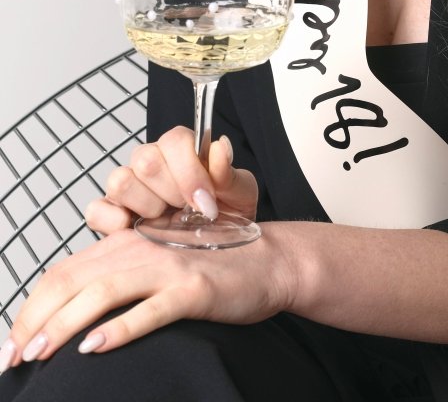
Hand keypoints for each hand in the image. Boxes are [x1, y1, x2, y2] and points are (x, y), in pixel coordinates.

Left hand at [0, 225, 289, 368]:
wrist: (269, 260)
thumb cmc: (212, 266)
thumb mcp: (157, 265)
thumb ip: (119, 279)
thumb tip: (72, 319)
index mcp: (127, 244)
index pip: (62, 272)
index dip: (30, 307)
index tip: (13, 342)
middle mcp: (141, 249)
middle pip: (72, 281)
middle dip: (35, 320)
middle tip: (14, 358)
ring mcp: (167, 268)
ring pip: (101, 292)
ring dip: (62, 325)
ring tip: (39, 354)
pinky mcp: (193, 289)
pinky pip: (149, 309)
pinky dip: (118, 329)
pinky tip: (94, 347)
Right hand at [85, 126, 257, 233]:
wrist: (216, 247)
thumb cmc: (226, 214)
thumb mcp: (239, 194)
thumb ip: (228, 172)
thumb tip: (220, 148)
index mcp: (181, 149)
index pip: (174, 140)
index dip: (189, 171)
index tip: (205, 201)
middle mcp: (150, 162)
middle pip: (146, 159)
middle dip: (171, 192)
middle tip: (187, 211)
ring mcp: (127, 187)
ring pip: (120, 181)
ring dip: (146, 206)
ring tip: (165, 221)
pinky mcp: (109, 213)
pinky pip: (96, 209)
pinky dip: (112, 221)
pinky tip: (137, 231)